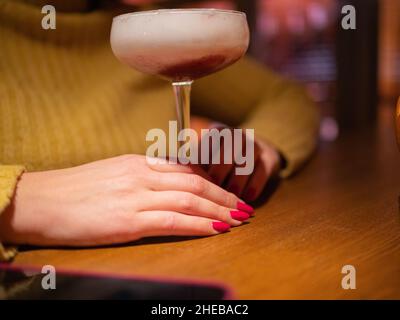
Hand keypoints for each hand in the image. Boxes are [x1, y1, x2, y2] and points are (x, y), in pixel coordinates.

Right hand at [0, 155, 252, 246]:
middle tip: (244, 207)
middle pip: (196, 183)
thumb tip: (167, 185)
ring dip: (219, 211)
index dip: (213, 181)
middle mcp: (143, 175)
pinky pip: (174, 221)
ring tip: (238, 219)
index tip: (228, 192)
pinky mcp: (129, 220)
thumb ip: (142, 178)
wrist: (42, 201)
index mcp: (139, 163)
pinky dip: (199, 225)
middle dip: (224, 196)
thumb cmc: (75, 190)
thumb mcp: (113, 174)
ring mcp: (137, 196)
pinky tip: (216, 230)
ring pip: (190, 201)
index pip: (187, 170)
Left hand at [192, 117, 281, 201]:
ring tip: (229, 196)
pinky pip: (262, 171)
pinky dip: (255, 185)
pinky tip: (248, 197)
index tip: (194, 179)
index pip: (208, 142)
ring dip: (237, 180)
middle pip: (228, 150)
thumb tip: (179, 180)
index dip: (202, 162)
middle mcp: (237, 134)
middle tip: (211, 189)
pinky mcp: (269, 158)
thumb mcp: (207, 156)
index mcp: (217, 131)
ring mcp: (255, 145)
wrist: (255, 152)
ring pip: (246, 160)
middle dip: (219, 171)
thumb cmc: (221, 159)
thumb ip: (195, 165)